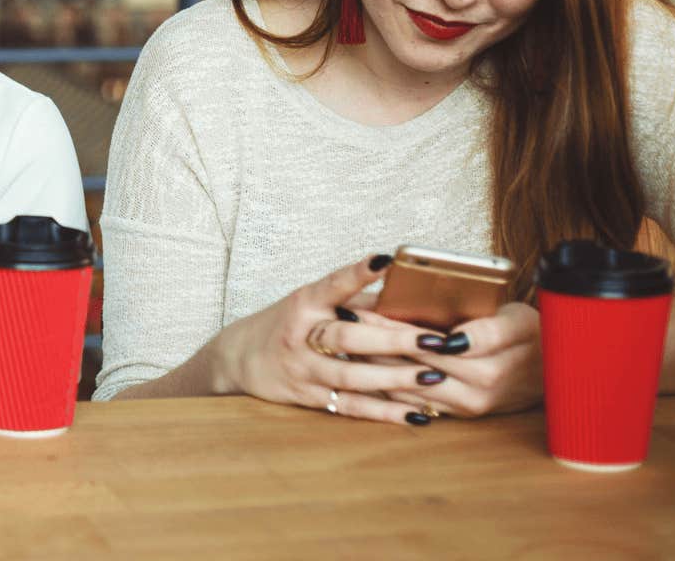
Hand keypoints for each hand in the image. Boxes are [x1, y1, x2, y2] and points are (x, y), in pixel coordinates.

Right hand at [213, 255, 454, 425]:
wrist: (240, 357)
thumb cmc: (287, 323)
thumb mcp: (311, 303)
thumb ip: (355, 300)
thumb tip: (407, 294)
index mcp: (304, 303)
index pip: (332, 285)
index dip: (356, 273)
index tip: (384, 260)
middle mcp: (300, 335)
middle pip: (347, 338)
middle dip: (393, 340)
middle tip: (435, 340)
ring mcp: (303, 369)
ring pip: (351, 377)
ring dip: (395, 379)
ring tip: (435, 377)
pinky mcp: (308, 397)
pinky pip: (351, 407)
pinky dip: (384, 412)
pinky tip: (417, 414)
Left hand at [336, 300, 542, 418]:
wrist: (555, 373)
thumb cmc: (533, 335)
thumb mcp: (518, 322)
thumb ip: (488, 330)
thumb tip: (451, 338)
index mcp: (491, 361)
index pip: (430, 342)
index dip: (393, 326)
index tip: (365, 308)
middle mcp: (477, 388)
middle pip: (413, 362)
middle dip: (375, 340)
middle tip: (345, 318)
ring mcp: (467, 405)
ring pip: (409, 384)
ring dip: (375, 363)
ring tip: (346, 339)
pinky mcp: (459, 413)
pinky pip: (416, 400)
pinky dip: (387, 383)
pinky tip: (366, 365)